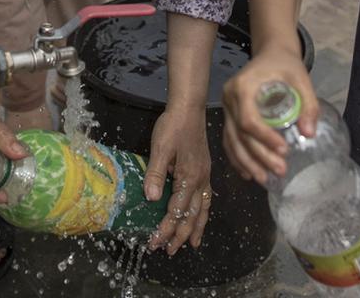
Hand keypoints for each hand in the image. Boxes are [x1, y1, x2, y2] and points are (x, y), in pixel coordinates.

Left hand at [145, 103, 211, 254]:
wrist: (189, 109)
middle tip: (168, 251)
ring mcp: (205, 176)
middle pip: (191, 215)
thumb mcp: (159, 147)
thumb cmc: (173, 126)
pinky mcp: (205, 171)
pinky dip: (204, 213)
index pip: (176, 210)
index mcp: (188, 176)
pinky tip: (201, 218)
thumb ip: (155, 173)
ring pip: (203, 209)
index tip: (154, 243)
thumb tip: (151, 198)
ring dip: (196, 228)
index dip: (165, 229)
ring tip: (192, 245)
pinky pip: (207, 199)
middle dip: (180, 235)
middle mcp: (200, 180)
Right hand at [221, 47, 316, 183]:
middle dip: (259, 156)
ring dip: (247, 163)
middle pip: (239, 134)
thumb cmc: (285, 65)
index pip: (248, 119)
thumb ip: (308, 104)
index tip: (284, 150)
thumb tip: (309, 134)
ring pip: (231, 141)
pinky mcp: (228, 115)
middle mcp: (228, 98)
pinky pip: (229, 140)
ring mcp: (226, 107)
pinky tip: (248, 173)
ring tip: (265, 179)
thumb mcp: (302, 78)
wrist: (270, 53)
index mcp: (242, 87)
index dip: (264, 138)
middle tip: (280, 170)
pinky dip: (237, 158)